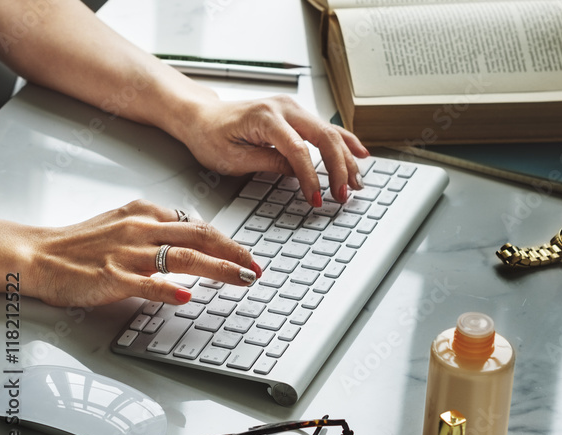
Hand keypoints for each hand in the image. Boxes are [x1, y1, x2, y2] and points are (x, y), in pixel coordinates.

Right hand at [22, 200, 261, 306]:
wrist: (39, 254)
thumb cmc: (82, 243)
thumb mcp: (127, 222)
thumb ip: (161, 228)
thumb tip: (196, 235)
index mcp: (147, 214)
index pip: (200, 225)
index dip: (229, 242)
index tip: (249, 256)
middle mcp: (142, 230)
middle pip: (200, 237)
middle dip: (234, 253)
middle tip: (257, 269)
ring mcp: (128, 254)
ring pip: (183, 257)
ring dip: (218, 269)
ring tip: (241, 279)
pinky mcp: (111, 277)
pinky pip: (145, 283)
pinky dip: (168, 289)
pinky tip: (188, 296)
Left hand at [180, 94, 368, 204]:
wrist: (201, 116)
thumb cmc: (211, 135)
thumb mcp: (234, 158)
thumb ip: (270, 163)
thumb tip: (300, 174)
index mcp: (265, 117)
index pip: (298, 150)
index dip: (311, 177)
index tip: (317, 199)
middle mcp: (283, 107)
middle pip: (324, 137)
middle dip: (339, 168)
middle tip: (344, 194)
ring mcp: (292, 108)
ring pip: (330, 132)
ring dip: (346, 158)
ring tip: (357, 182)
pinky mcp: (296, 114)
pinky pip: (326, 128)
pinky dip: (345, 142)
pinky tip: (360, 154)